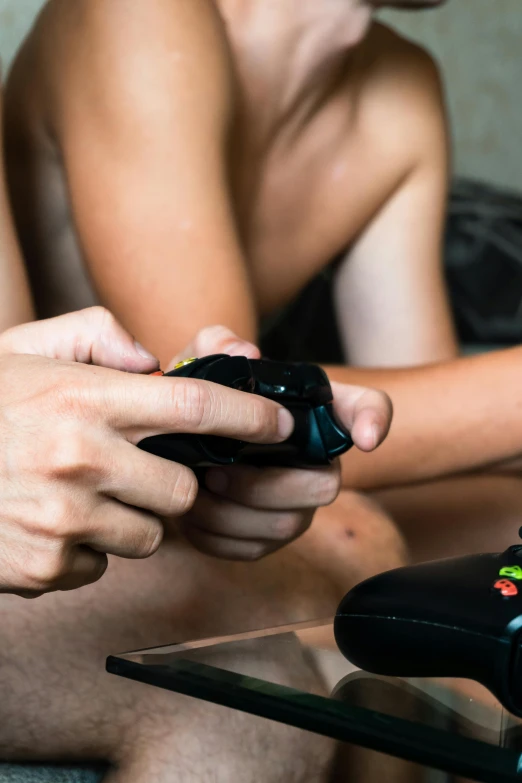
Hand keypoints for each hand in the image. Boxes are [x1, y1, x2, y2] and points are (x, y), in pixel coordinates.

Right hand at [0, 309, 293, 596]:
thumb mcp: (24, 347)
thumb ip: (94, 337)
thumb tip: (149, 358)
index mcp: (83, 398)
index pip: (193, 403)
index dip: (248, 415)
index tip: (279, 424)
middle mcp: (79, 457)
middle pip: (182, 490)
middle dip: (172, 485)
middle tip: (134, 471)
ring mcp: (62, 519)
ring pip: (147, 537)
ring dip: (128, 521)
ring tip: (76, 496)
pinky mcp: (43, 568)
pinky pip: (100, 568)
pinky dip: (87, 552)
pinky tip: (47, 524)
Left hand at [169, 326, 392, 560]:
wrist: (171, 443)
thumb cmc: (197, 401)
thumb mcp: (199, 364)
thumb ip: (216, 345)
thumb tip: (244, 353)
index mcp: (311, 412)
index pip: (368, 408)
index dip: (375, 422)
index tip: (366, 438)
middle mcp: (316, 463)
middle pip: (326, 486)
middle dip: (266, 484)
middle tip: (215, 469)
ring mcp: (294, 505)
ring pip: (287, 525)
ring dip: (232, 513)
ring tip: (195, 488)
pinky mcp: (264, 539)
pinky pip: (252, 550)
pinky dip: (214, 536)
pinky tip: (188, 515)